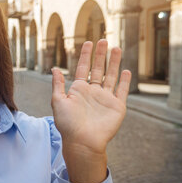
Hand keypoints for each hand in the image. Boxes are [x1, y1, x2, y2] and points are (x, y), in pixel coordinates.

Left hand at [51, 39, 130, 182]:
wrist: (83, 141)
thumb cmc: (67, 124)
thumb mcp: (58, 101)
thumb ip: (58, 85)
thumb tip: (54, 68)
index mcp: (78, 90)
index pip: (83, 68)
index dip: (85, 56)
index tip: (88, 42)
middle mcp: (92, 92)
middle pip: (98, 69)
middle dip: (100, 55)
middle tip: (103, 40)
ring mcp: (105, 99)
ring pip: (111, 77)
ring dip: (113, 63)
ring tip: (116, 49)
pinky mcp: (117, 107)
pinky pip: (122, 91)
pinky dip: (125, 81)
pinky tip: (127, 70)